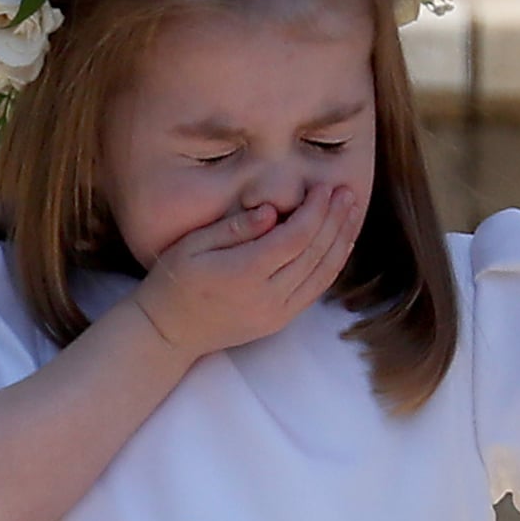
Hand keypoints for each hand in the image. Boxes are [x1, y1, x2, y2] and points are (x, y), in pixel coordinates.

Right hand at [132, 184, 363, 357]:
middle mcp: (267, 296)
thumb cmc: (174, 281)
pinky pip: (316, 290)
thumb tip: (272, 211)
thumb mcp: (193, 245)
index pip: (295, 238)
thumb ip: (235, 228)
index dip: (315, 211)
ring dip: (341, 240)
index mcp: (244, 273)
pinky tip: (341, 243)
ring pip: (322, 273)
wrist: (167, 332)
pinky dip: (333, 265)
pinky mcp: (281, 320)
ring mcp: (277, 312)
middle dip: (334, 220)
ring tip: (351, 212)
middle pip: (314, 253)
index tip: (323, 188)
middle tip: (346, 192)